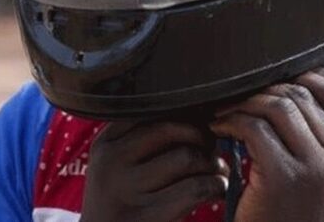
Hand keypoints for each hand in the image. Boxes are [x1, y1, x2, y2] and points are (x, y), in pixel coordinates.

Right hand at [81, 121, 228, 221]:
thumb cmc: (122, 205)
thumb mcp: (117, 167)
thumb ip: (143, 141)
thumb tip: (197, 114)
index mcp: (105, 143)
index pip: (153, 111)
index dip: (186, 117)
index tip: (199, 128)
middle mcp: (110, 161)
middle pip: (172, 127)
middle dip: (202, 136)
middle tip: (212, 149)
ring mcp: (125, 190)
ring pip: (186, 157)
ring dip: (212, 163)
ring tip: (217, 172)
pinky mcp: (145, 217)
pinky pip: (194, 188)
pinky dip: (214, 186)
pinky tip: (216, 190)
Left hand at [210, 73, 323, 221]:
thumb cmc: (286, 218)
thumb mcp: (313, 179)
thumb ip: (309, 142)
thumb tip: (280, 94)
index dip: (300, 78)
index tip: (270, 83)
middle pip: (300, 95)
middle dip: (261, 91)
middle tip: (234, 101)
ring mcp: (315, 167)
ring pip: (278, 106)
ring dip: (243, 104)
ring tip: (223, 115)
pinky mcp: (285, 177)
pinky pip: (254, 128)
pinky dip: (231, 122)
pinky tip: (218, 130)